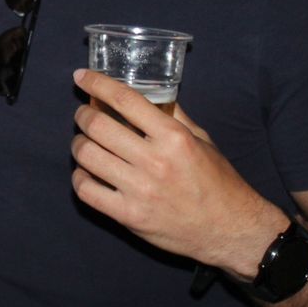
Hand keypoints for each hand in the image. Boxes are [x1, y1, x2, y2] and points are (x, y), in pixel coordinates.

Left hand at [70, 69, 279, 277]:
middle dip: (82, 115)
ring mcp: (140, 190)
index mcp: (173, 136)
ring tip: (83, 143)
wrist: (229, 229)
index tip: (82, 77)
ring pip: (87, 156)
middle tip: (83, 115)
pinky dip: (79, 178)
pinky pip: (87, 191)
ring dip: (78, 144)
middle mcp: (155, 161)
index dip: (96, 83)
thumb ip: (175, 116)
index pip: (125, 100)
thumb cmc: (218, 182)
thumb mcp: (202, 140)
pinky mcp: (129, 216)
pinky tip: (86, 173)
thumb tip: (151, 94)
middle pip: (98, 126)